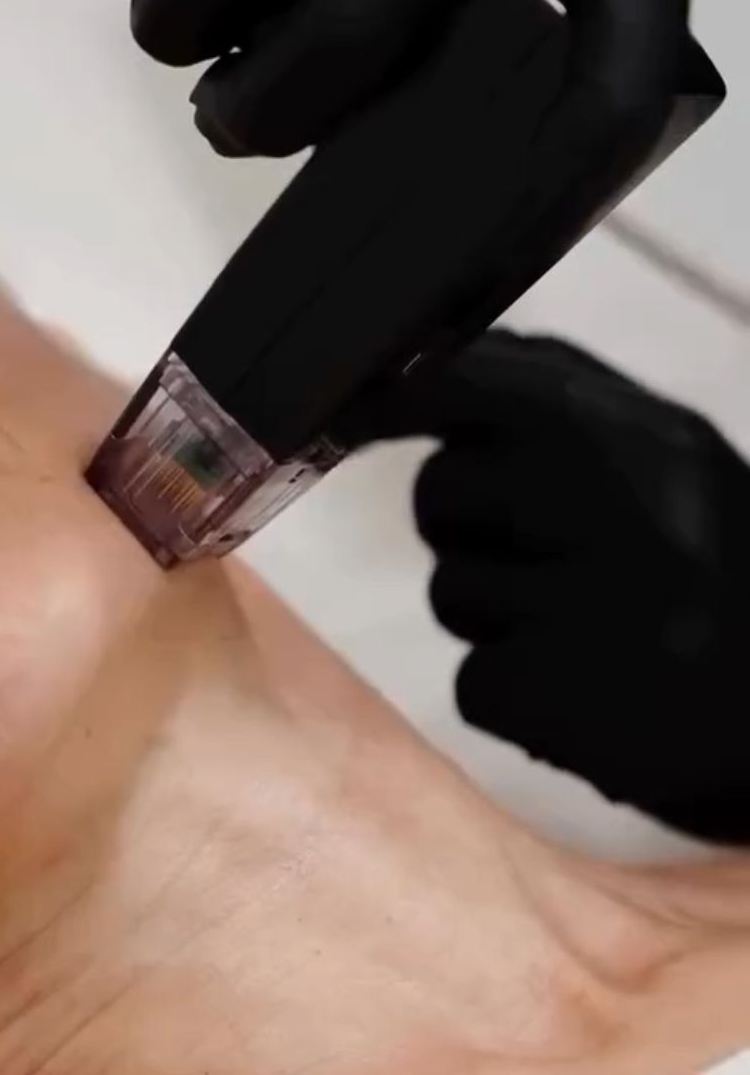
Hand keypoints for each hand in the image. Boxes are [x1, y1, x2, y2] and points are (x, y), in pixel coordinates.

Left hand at [379, 330, 749, 842]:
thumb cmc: (724, 596)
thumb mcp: (679, 475)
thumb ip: (565, 413)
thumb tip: (426, 372)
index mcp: (656, 439)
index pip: (489, 378)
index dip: (408, 394)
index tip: (361, 408)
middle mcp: (632, 504)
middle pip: (444, 492)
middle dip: (468, 533)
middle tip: (551, 568)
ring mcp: (606, 604)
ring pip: (452, 593)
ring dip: (498, 624)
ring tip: (591, 639)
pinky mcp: (573, 699)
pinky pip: (475, 685)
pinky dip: (518, 702)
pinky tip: (592, 702)